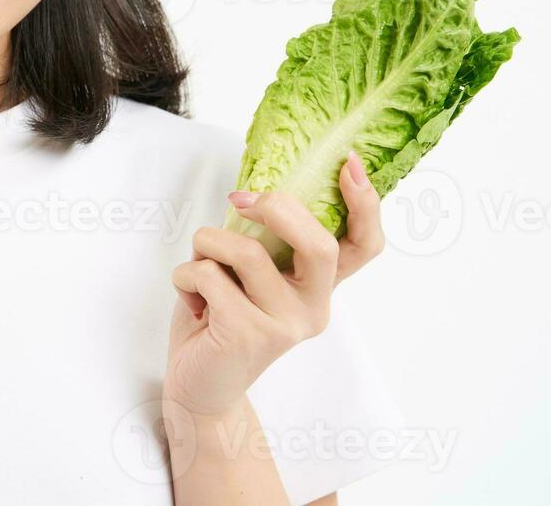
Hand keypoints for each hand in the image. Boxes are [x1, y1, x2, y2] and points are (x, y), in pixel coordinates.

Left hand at [163, 151, 384, 418]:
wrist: (200, 386)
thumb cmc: (221, 318)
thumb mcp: (250, 275)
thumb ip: (264, 243)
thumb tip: (253, 192)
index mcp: (320, 287)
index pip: (363, 246)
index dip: (364, 204)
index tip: (348, 163)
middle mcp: (314, 308)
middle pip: (317, 242)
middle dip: (275, 208)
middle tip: (240, 201)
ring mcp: (284, 324)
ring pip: (245, 251)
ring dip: (207, 242)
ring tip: (199, 263)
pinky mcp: (248, 334)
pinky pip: (207, 275)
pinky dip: (185, 276)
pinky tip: (191, 301)